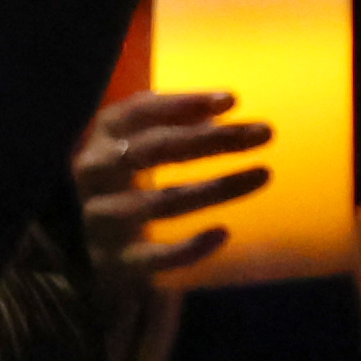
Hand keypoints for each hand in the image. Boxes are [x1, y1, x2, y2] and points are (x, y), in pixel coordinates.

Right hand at [75, 88, 267, 290]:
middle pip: (154, 150)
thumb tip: (226, 104)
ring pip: (160, 201)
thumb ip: (179, 122)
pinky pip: (151, 256)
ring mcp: (100, 216)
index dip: (183, 104)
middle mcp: (94, 172)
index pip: (139, 111)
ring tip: (264, 173)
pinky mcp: (112, 259)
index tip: (232, 100)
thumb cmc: (133, 176)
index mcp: (104, 136)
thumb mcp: (147, 142)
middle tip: (266, 132)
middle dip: (212, 139)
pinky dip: (187, 248)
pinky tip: (222, 233)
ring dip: (216, 188)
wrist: (95, 245)